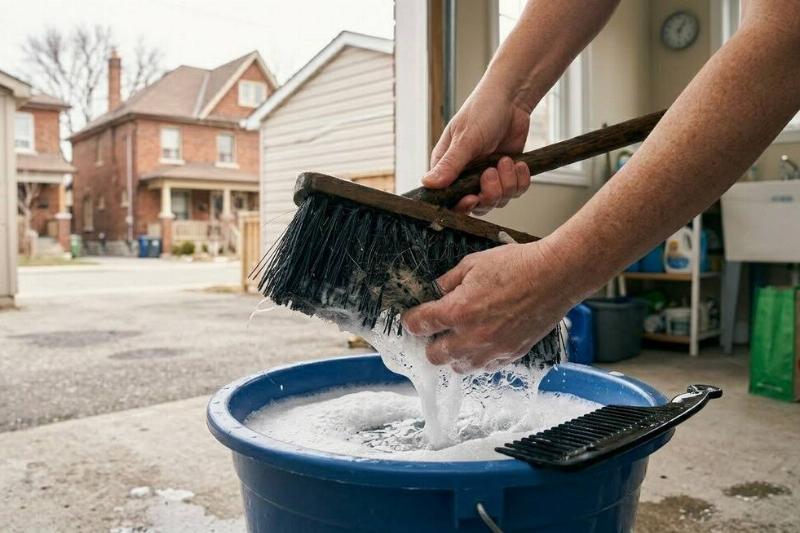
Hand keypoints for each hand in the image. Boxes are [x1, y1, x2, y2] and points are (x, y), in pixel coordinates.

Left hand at [401, 239, 578, 372]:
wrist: (556, 276)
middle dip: (430, 342)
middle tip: (437, 329)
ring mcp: (492, 350)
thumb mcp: (473, 264)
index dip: (412, 321)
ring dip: (454, 355)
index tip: (412, 318)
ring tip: (460, 337)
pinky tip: (483, 341)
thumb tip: (437, 291)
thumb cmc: (518, 265)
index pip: (419, 325)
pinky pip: (485, 367)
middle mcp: (472, 337)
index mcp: (458, 311)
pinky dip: (479, 357)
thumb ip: (449, 281)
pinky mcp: (511, 355)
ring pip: (459, 367)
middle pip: (435, 356)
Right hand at [423, 81, 532, 214]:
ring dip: (507, 183)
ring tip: (507, 160)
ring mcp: (487, 178)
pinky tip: (518, 163)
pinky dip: (520, 180)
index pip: (449, 199)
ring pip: (498, 200)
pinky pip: (516, 192)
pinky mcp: (507, 176)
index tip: (472, 198)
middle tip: (491, 172)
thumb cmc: (483, 111)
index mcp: (448, 168)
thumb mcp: (465, 138)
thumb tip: (428, 183)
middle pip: (477, 206)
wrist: (512, 99)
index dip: (461, 206)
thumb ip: (450, 164)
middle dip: (489, 193)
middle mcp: (466, 176)